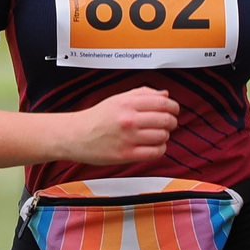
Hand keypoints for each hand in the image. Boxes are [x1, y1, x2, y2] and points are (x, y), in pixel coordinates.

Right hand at [65, 87, 179, 165]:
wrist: (76, 135)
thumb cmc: (97, 117)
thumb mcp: (118, 98)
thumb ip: (142, 94)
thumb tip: (164, 94)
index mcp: (128, 103)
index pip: (163, 102)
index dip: (173, 107)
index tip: (174, 110)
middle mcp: (129, 119)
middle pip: (166, 120)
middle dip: (172, 122)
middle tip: (168, 123)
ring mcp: (128, 138)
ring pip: (163, 136)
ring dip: (165, 136)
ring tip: (157, 135)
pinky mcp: (126, 154)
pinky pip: (155, 152)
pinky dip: (159, 149)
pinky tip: (153, 146)